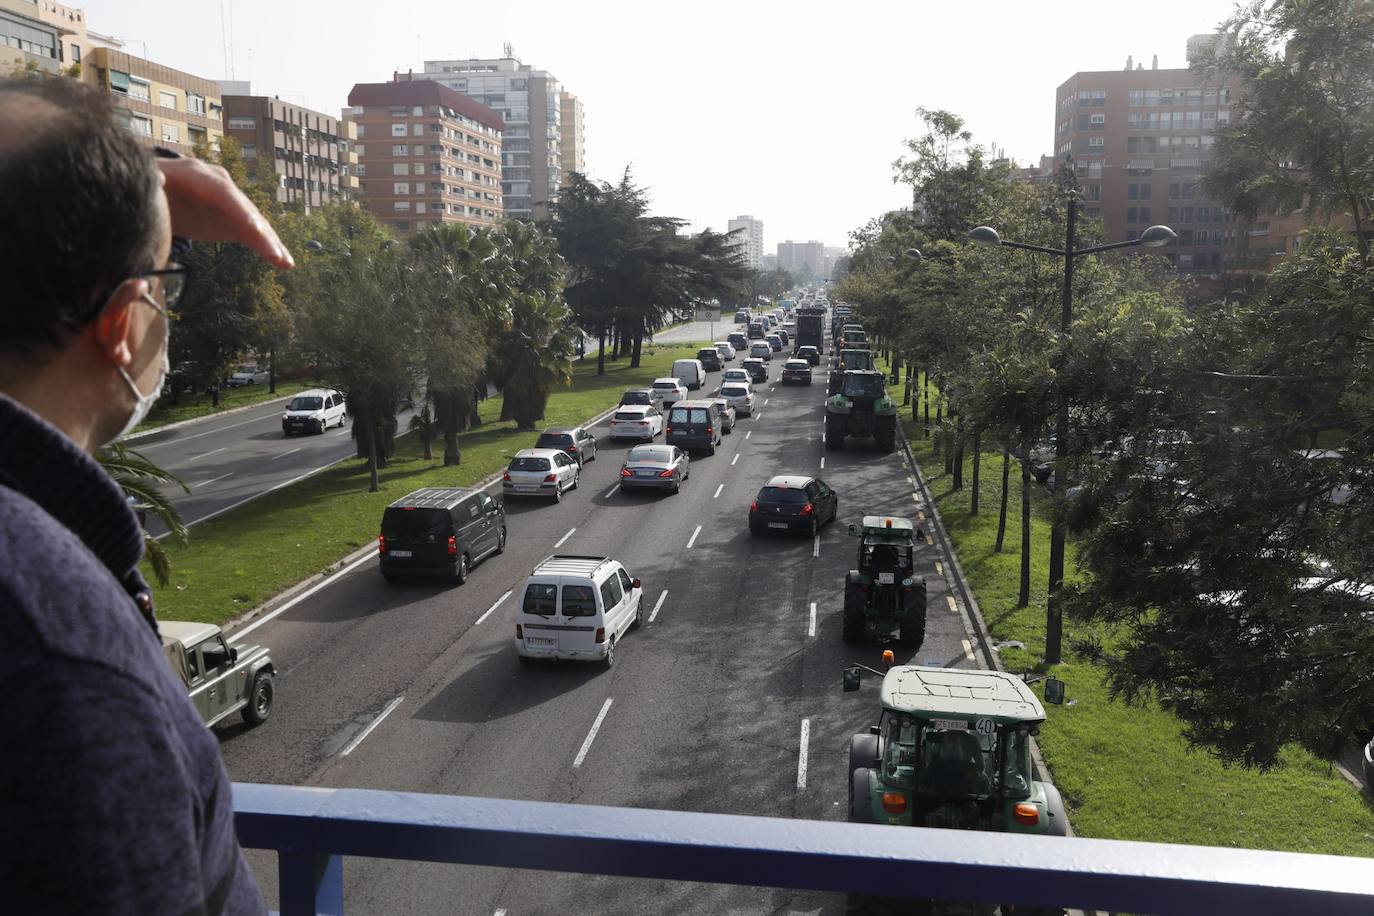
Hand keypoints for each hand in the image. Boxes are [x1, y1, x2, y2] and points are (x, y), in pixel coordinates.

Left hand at [156, 157, 293, 268]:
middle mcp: (221, 186)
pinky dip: (268, 249)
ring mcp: (230, 204)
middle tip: (275, 254)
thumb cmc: (148, 184)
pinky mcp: (234, 222)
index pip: (223, 192)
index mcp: (198, 174)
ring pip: (256, 223)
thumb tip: (159, 179)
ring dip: (272, 244)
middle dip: (262, 232)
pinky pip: (254, 235)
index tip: (253, 228)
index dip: (239, 210)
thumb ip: (153, 181)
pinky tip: (285, 264)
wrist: (155, 190)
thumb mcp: (145, 180)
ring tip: (286, 263)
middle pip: (245, 209)